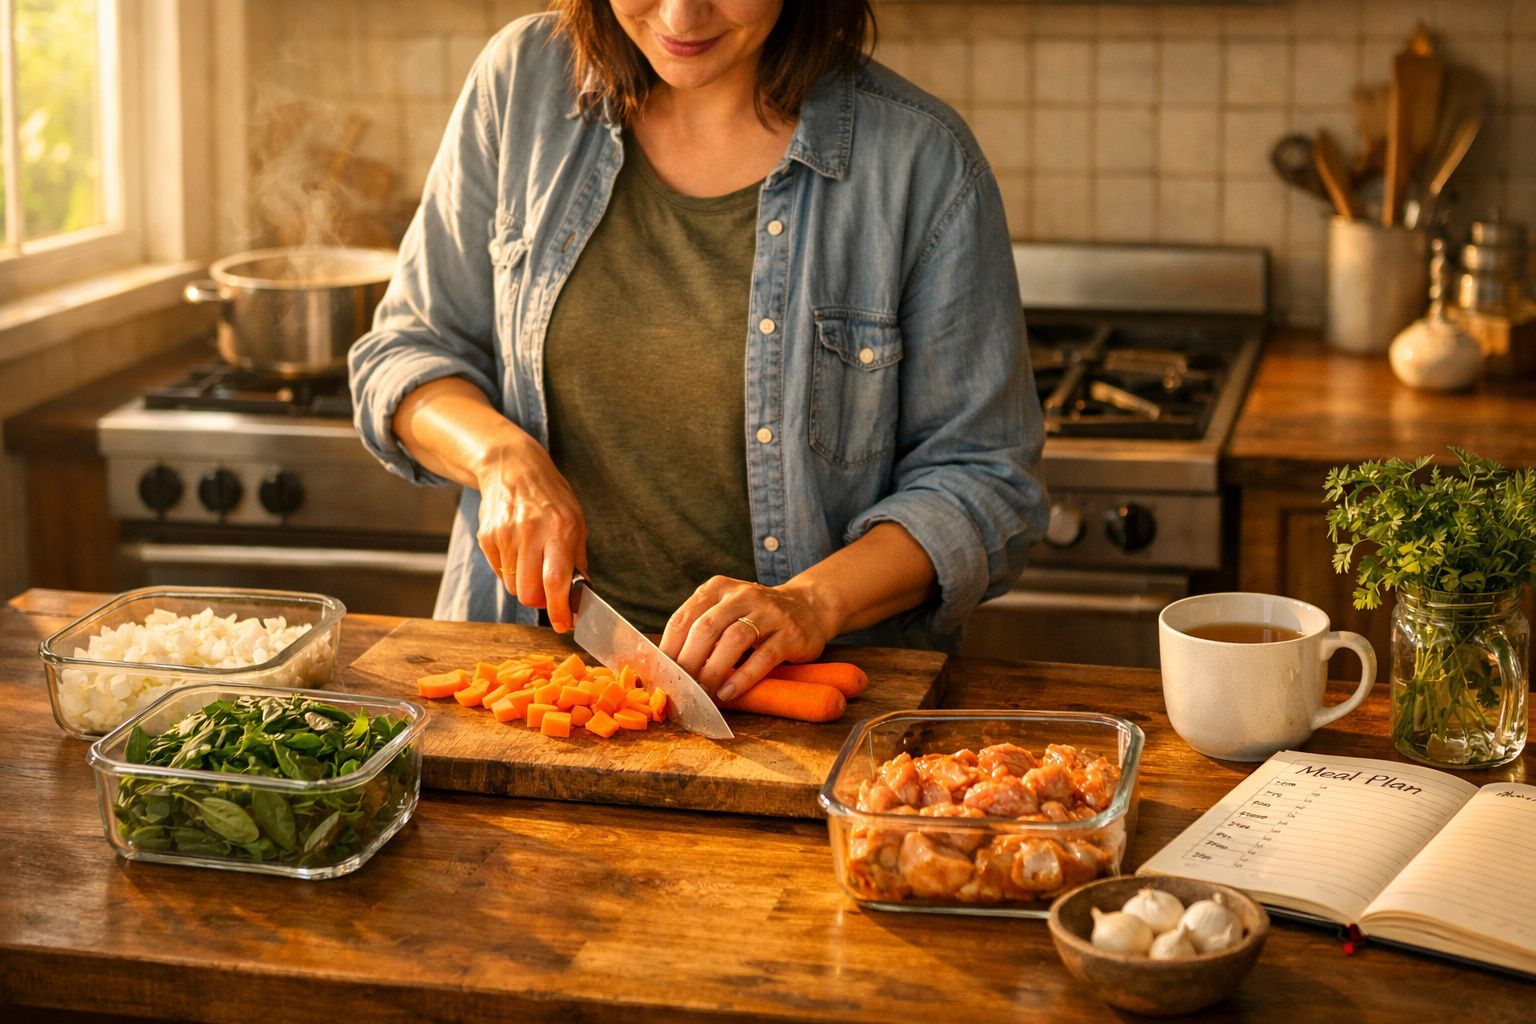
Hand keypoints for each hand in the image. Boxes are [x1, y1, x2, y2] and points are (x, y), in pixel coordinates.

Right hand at [473, 435, 587, 631]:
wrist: (512, 468)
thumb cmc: (550, 497)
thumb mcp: (576, 521)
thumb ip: (578, 559)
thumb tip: (580, 595)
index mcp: (559, 530)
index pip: (556, 581)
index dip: (559, 609)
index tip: (563, 624)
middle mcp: (530, 533)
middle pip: (528, 593)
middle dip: (539, 601)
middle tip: (548, 592)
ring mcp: (505, 535)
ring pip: (513, 586)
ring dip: (524, 583)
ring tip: (532, 560)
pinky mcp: (487, 537)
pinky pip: (499, 571)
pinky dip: (510, 569)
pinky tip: (517, 548)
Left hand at [659, 577, 842, 701]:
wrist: (809, 607)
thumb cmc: (755, 617)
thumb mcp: (726, 612)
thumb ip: (700, 631)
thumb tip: (666, 669)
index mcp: (717, 589)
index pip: (683, 618)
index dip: (668, 649)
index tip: (659, 676)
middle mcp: (742, 595)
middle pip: (706, 628)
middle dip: (688, 662)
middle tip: (679, 689)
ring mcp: (769, 613)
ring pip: (734, 640)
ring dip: (713, 671)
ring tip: (703, 694)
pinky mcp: (790, 634)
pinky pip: (764, 656)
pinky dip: (743, 677)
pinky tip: (728, 692)